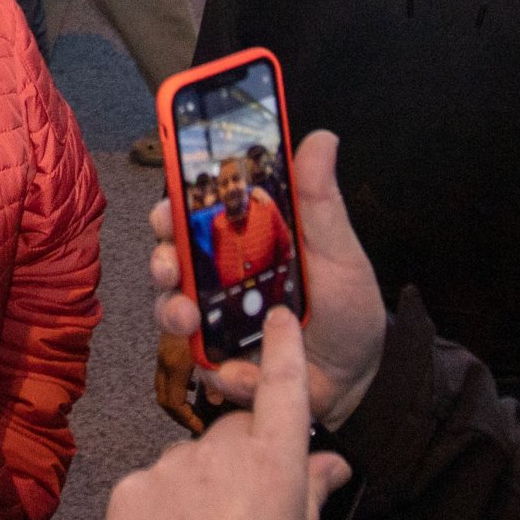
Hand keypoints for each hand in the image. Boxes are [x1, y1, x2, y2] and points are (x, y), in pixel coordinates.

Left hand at [102, 309, 352, 519]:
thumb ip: (310, 494)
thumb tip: (331, 463)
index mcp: (274, 467)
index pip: (284, 390)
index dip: (284, 351)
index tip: (279, 319)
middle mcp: (221, 454)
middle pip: (234, 431)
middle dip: (241, 453)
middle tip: (244, 507)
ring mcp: (171, 467)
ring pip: (190, 459)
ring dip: (199, 483)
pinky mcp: (131, 488)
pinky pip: (154, 483)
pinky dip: (162, 505)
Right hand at [151, 131, 386, 426]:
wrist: (357, 380)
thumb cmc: (348, 309)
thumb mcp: (339, 252)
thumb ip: (321, 202)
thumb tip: (321, 139)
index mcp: (249, 240)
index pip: (198, 213)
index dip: (175, 204)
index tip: (169, 203)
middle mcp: (222, 277)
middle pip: (172, 257)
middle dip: (161, 257)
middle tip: (170, 264)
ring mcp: (216, 320)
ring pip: (172, 307)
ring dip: (172, 310)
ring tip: (189, 318)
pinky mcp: (221, 363)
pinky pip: (202, 363)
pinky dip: (218, 368)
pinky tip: (239, 372)